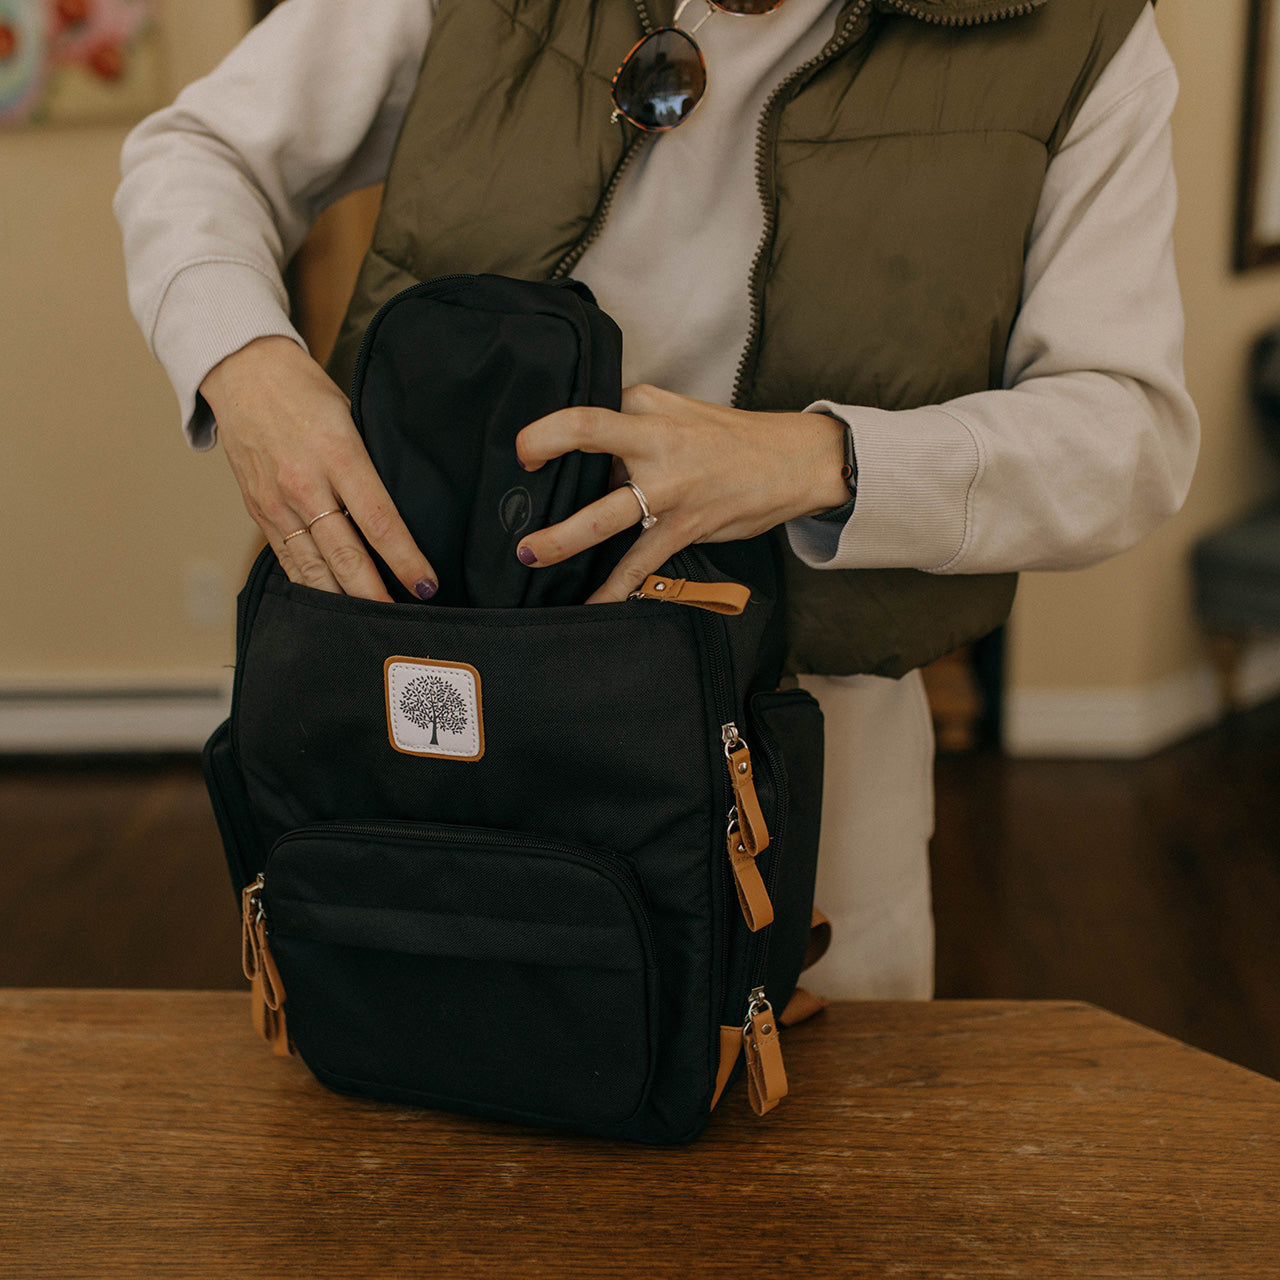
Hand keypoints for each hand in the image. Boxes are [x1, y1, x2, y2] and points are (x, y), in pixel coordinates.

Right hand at [201, 336, 438, 601]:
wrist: (243, 374)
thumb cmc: (306, 392)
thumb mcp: (353, 416)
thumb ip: (374, 463)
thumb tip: (408, 507)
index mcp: (338, 455)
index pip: (379, 522)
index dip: (405, 560)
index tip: (426, 585)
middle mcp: (305, 485)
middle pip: (346, 556)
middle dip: (376, 595)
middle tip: (403, 620)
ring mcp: (278, 503)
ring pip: (314, 568)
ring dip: (344, 600)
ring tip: (370, 623)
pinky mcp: (259, 513)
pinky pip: (289, 560)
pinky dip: (312, 586)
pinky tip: (332, 605)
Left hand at [514, 384, 848, 603]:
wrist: (794, 461)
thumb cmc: (729, 437)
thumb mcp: (676, 409)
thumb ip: (629, 420)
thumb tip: (583, 448)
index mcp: (648, 411)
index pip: (588, 410)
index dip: (548, 428)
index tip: (523, 450)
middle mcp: (656, 444)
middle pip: (589, 437)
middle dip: (542, 451)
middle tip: (516, 476)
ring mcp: (670, 489)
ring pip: (605, 515)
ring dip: (562, 538)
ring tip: (530, 555)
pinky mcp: (685, 527)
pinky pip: (640, 564)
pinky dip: (615, 589)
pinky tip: (593, 605)